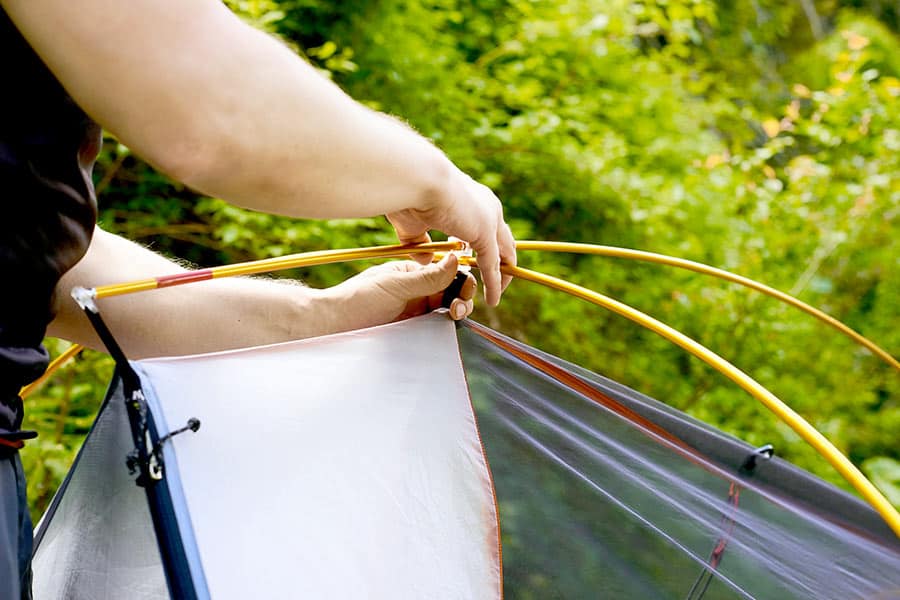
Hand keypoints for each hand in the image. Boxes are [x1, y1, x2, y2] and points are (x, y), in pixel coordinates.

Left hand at [328, 253, 476, 330]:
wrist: (334, 325)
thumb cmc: (358, 299)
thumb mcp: (395, 285)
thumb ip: (428, 277)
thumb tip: (456, 259)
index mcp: (413, 274)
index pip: (446, 273)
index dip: (460, 279)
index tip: (465, 288)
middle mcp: (417, 291)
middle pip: (451, 292)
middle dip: (462, 297)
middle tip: (459, 306)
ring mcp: (415, 312)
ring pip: (447, 311)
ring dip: (458, 311)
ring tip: (455, 315)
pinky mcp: (412, 330)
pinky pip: (437, 328)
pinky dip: (446, 327)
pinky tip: (448, 326)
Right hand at [387, 166, 515, 306]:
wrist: (416, 179)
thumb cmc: (409, 194)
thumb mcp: (413, 224)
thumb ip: (419, 242)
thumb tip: (426, 259)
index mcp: (472, 198)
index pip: (486, 225)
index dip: (482, 246)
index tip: (470, 261)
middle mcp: (487, 206)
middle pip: (503, 240)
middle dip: (501, 262)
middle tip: (495, 282)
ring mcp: (490, 219)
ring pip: (504, 253)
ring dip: (502, 275)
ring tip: (497, 294)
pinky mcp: (486, 232)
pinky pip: (493, 265)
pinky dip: (494, 283)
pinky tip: (492, 299)